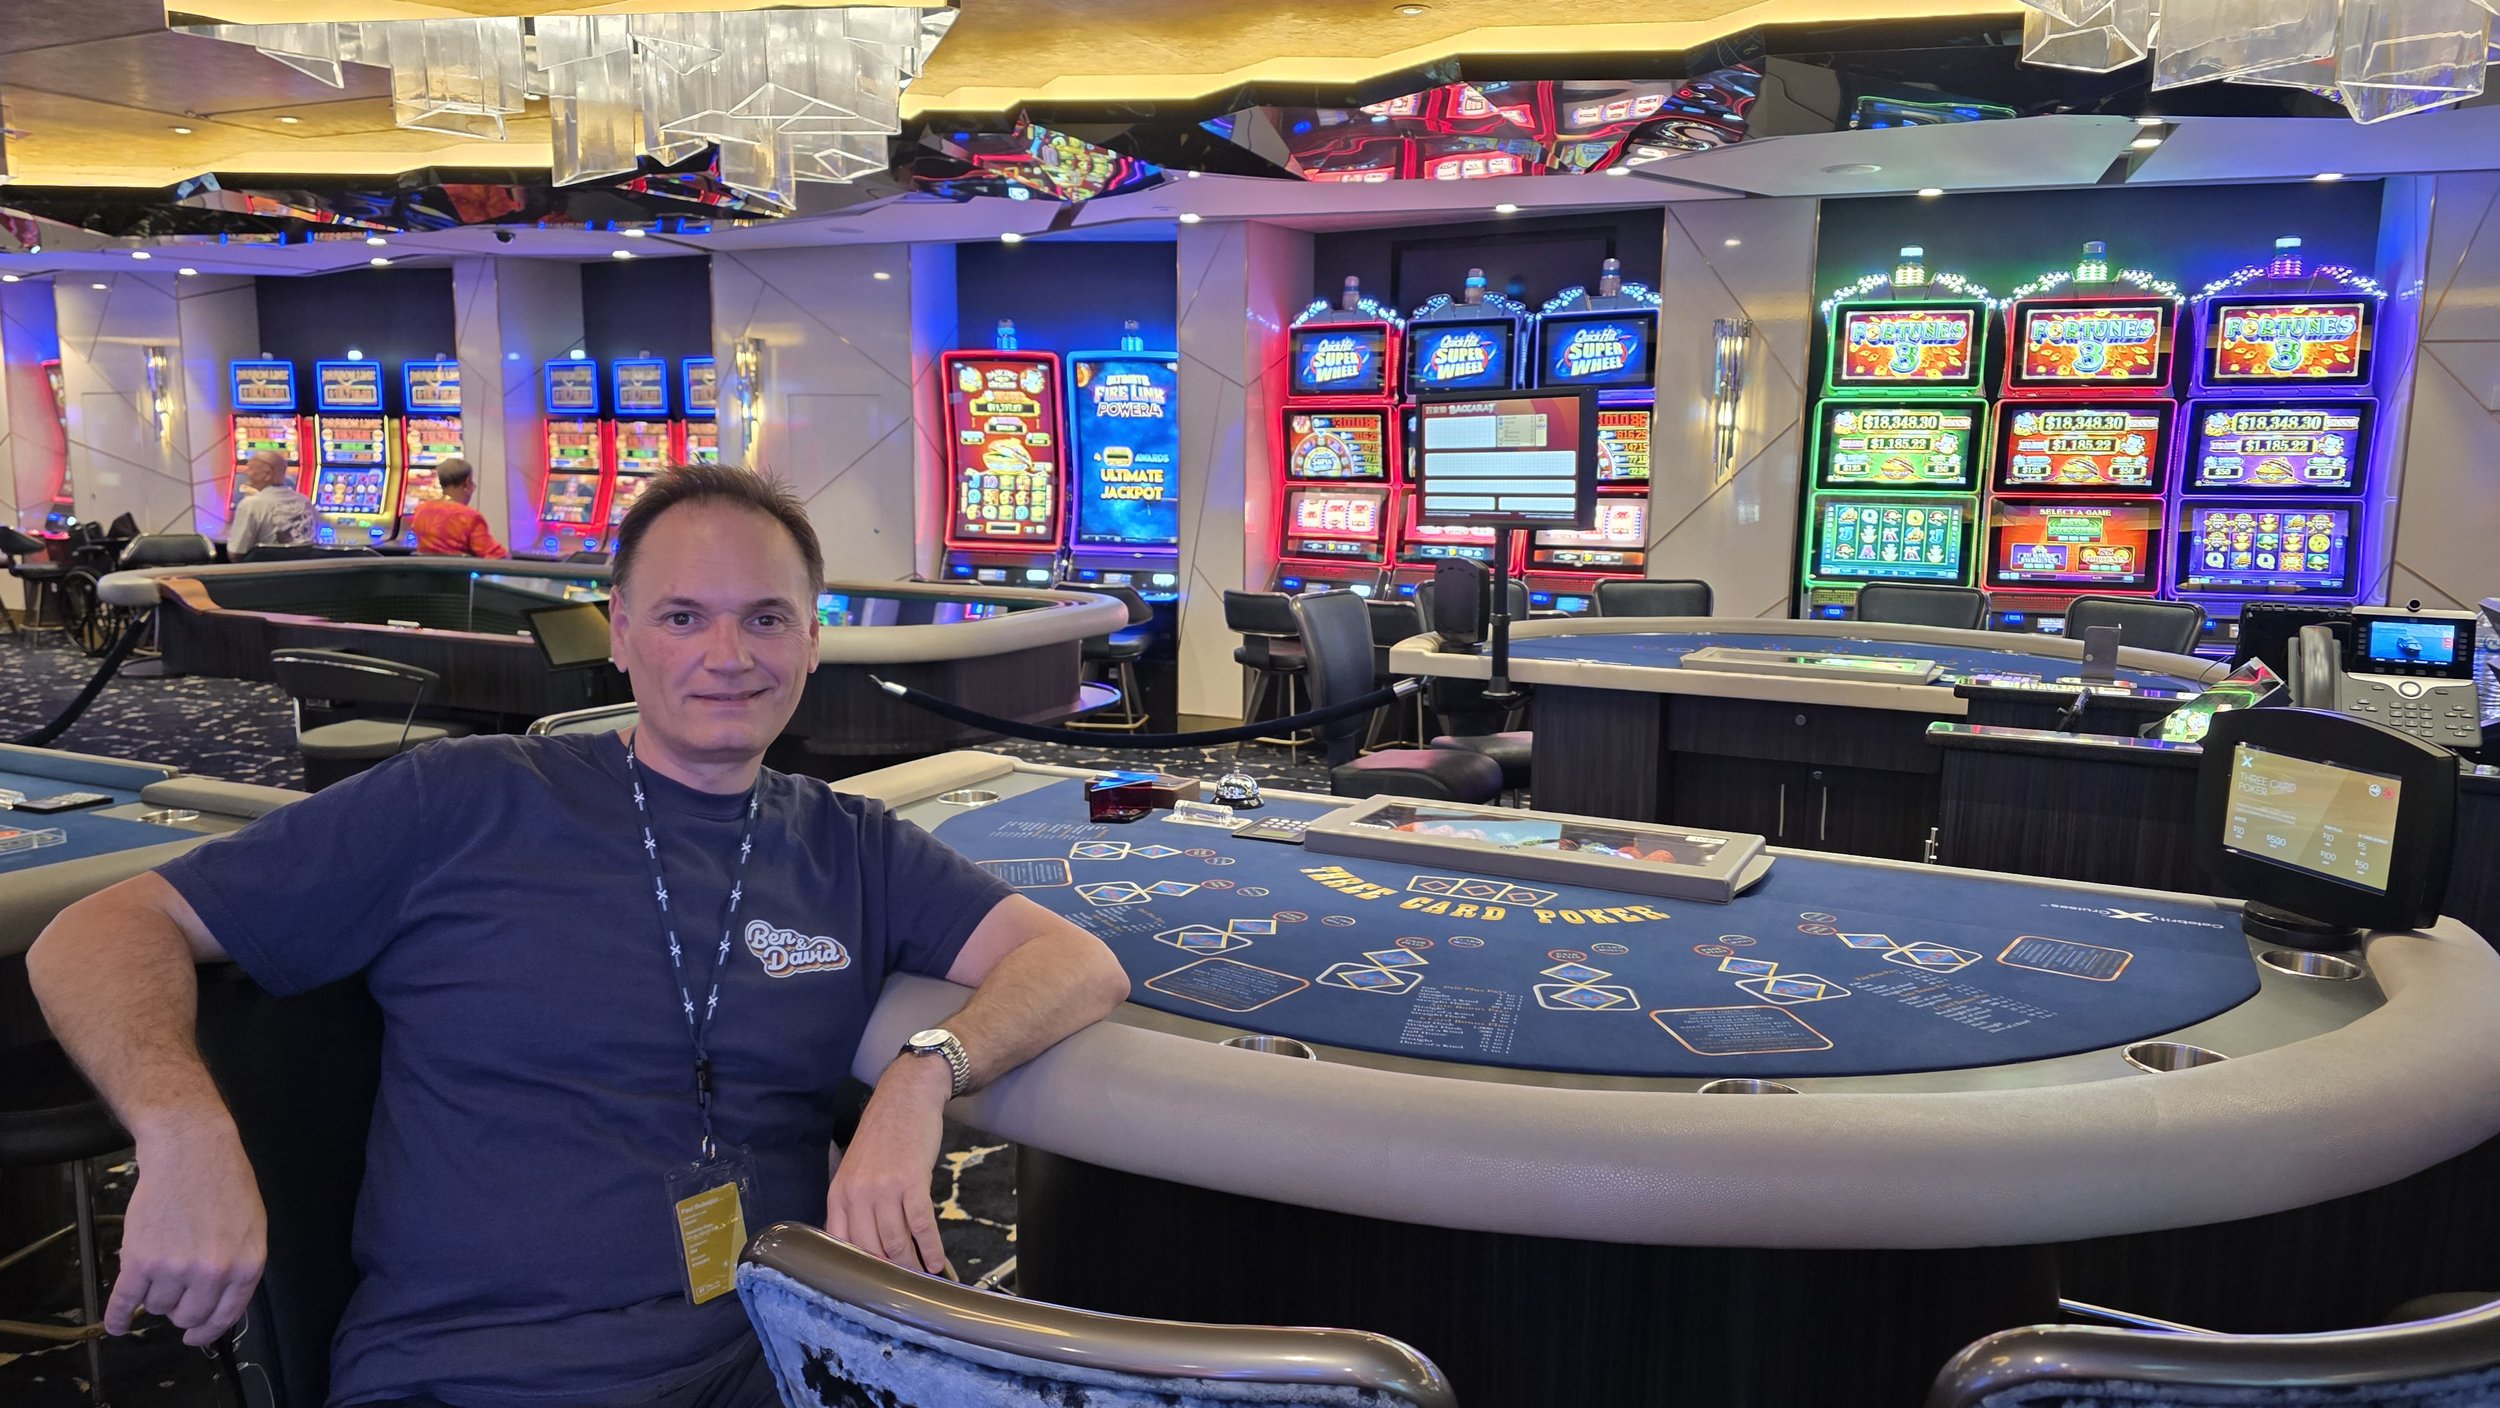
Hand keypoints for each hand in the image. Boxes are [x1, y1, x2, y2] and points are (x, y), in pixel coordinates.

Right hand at [110, 1118, 266, 1346]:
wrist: (191, 1150)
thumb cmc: (224, 1182)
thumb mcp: (251, 1226)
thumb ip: (238, 1266)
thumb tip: (217, 1302)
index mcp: (246, 1265)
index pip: (225, 1315)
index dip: (207, 1331)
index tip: (194, 1337)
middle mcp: (213, 1272)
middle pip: (188, 1315)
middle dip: (180, 1308)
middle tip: (176, 1290)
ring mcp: (176, 1268)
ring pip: (158, 1306)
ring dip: (156, 1294)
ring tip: (159, 1267)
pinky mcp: (141, 1259)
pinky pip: (126, 1301)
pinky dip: (118, 1317)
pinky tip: (116, 1325)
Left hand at [825, 1057, 949, 1275]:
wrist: (905, 1099)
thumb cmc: (883, 1137)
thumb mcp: (857, 1171)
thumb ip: (855, 1206)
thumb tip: (866, 1248)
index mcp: (839, 1194)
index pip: (841, 1244)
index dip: (857, 1270)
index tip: (871, 1288)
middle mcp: (857, 1194)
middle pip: (870, 1249)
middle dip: (887, 1273)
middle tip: (902, 1291)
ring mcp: (884, 1188)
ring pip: (895, 1242)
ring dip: (910, 1265)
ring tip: (921, 1279)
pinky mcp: (912, 1182)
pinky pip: (921, 1225)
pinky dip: (931, 1248)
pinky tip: (937, 1262)